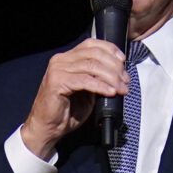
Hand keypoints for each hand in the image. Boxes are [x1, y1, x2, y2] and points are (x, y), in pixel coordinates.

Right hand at [19, 40, 129, 160]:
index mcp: (67, 58)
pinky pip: (85, 81)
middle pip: (94, 54)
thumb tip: (118, 74)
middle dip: (114, 66)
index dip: (110, 50)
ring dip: (111, 77)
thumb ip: (97, 78)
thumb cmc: (66, 111)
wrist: (47, 127)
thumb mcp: (87, 90)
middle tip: (125, 80)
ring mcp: (58, 70)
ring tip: (121, 88)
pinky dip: (100, 86)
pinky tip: (110, 92)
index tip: (123, 61)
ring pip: (92, 66)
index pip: (91, 44)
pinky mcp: (57, 82)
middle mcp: (61, 60)